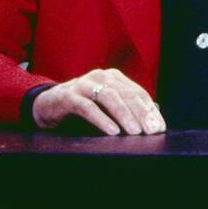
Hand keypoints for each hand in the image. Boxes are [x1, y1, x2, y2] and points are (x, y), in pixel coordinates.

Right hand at [31, 68, 165, 134]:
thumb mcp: (106, 105)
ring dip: (124, 115)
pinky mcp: (68, 96)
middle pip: (127, 94)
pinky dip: (102, 119)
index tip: (159, 127)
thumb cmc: (82, 105)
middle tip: (151, 131)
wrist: (48, 104)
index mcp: (114, 77)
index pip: (137, 93)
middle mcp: (101, 77)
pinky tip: (112, 131)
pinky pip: (87, 107)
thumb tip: (154, 114)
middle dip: (141, 113)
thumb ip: (128, 107)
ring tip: (134, 132)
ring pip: (109, 97)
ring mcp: (84, 84)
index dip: (150, 110)